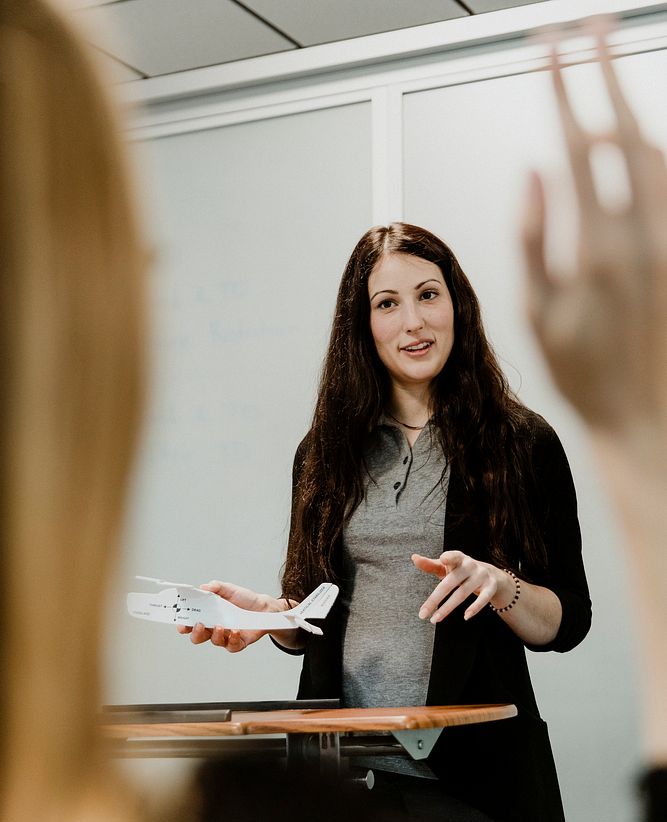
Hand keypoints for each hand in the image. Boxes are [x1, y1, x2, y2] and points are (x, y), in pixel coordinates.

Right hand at [177, 580, 277, 652]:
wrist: (263, 607)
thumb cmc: (243, 599)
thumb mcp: (229, 589)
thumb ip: (216, 587)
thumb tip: (203, 587)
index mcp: (208, 615)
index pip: (190, 623)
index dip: (183, 625)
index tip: (181, 623)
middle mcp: (213, 628)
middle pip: (197, 637)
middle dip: (196, 633)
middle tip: (200, 624)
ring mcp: (225, 636)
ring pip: (214, 641)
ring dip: (215, 634)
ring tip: (220, 625)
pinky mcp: (237, 643)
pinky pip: (231, 646)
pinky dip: (232, 639)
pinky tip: (235, 631)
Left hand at [412, 550, 512, 622]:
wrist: (490, 574)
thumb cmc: (461, 571)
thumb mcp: (447, 567)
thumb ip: (430, 565)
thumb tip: (414, 558)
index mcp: (458, 558)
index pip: (453, 556)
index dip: (449, 557)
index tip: (442, 559)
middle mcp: (470, 565)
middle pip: (450, 582)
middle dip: (435, 599)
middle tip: (422, 614)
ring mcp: (481, 576)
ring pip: (462, 593)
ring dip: (447, 608)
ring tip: (435, 619)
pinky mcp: (490, 587)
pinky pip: (483, 598)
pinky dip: (475, 608)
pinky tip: (466, 616)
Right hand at [521, 25, 666, 444]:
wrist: (643, 415)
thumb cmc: (584, 374)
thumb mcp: (535, 313)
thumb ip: (531, 237)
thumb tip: (532, 173)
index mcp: (598, 247)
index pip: (577, 145)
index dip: (561, 89)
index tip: (550, 49)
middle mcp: (644, 235)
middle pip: (627, 130)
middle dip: (606, 70)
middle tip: (591, 28)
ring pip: (661, 152)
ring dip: (637, 109)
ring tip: (613, 85)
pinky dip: (660, 153)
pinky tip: (647, 146)